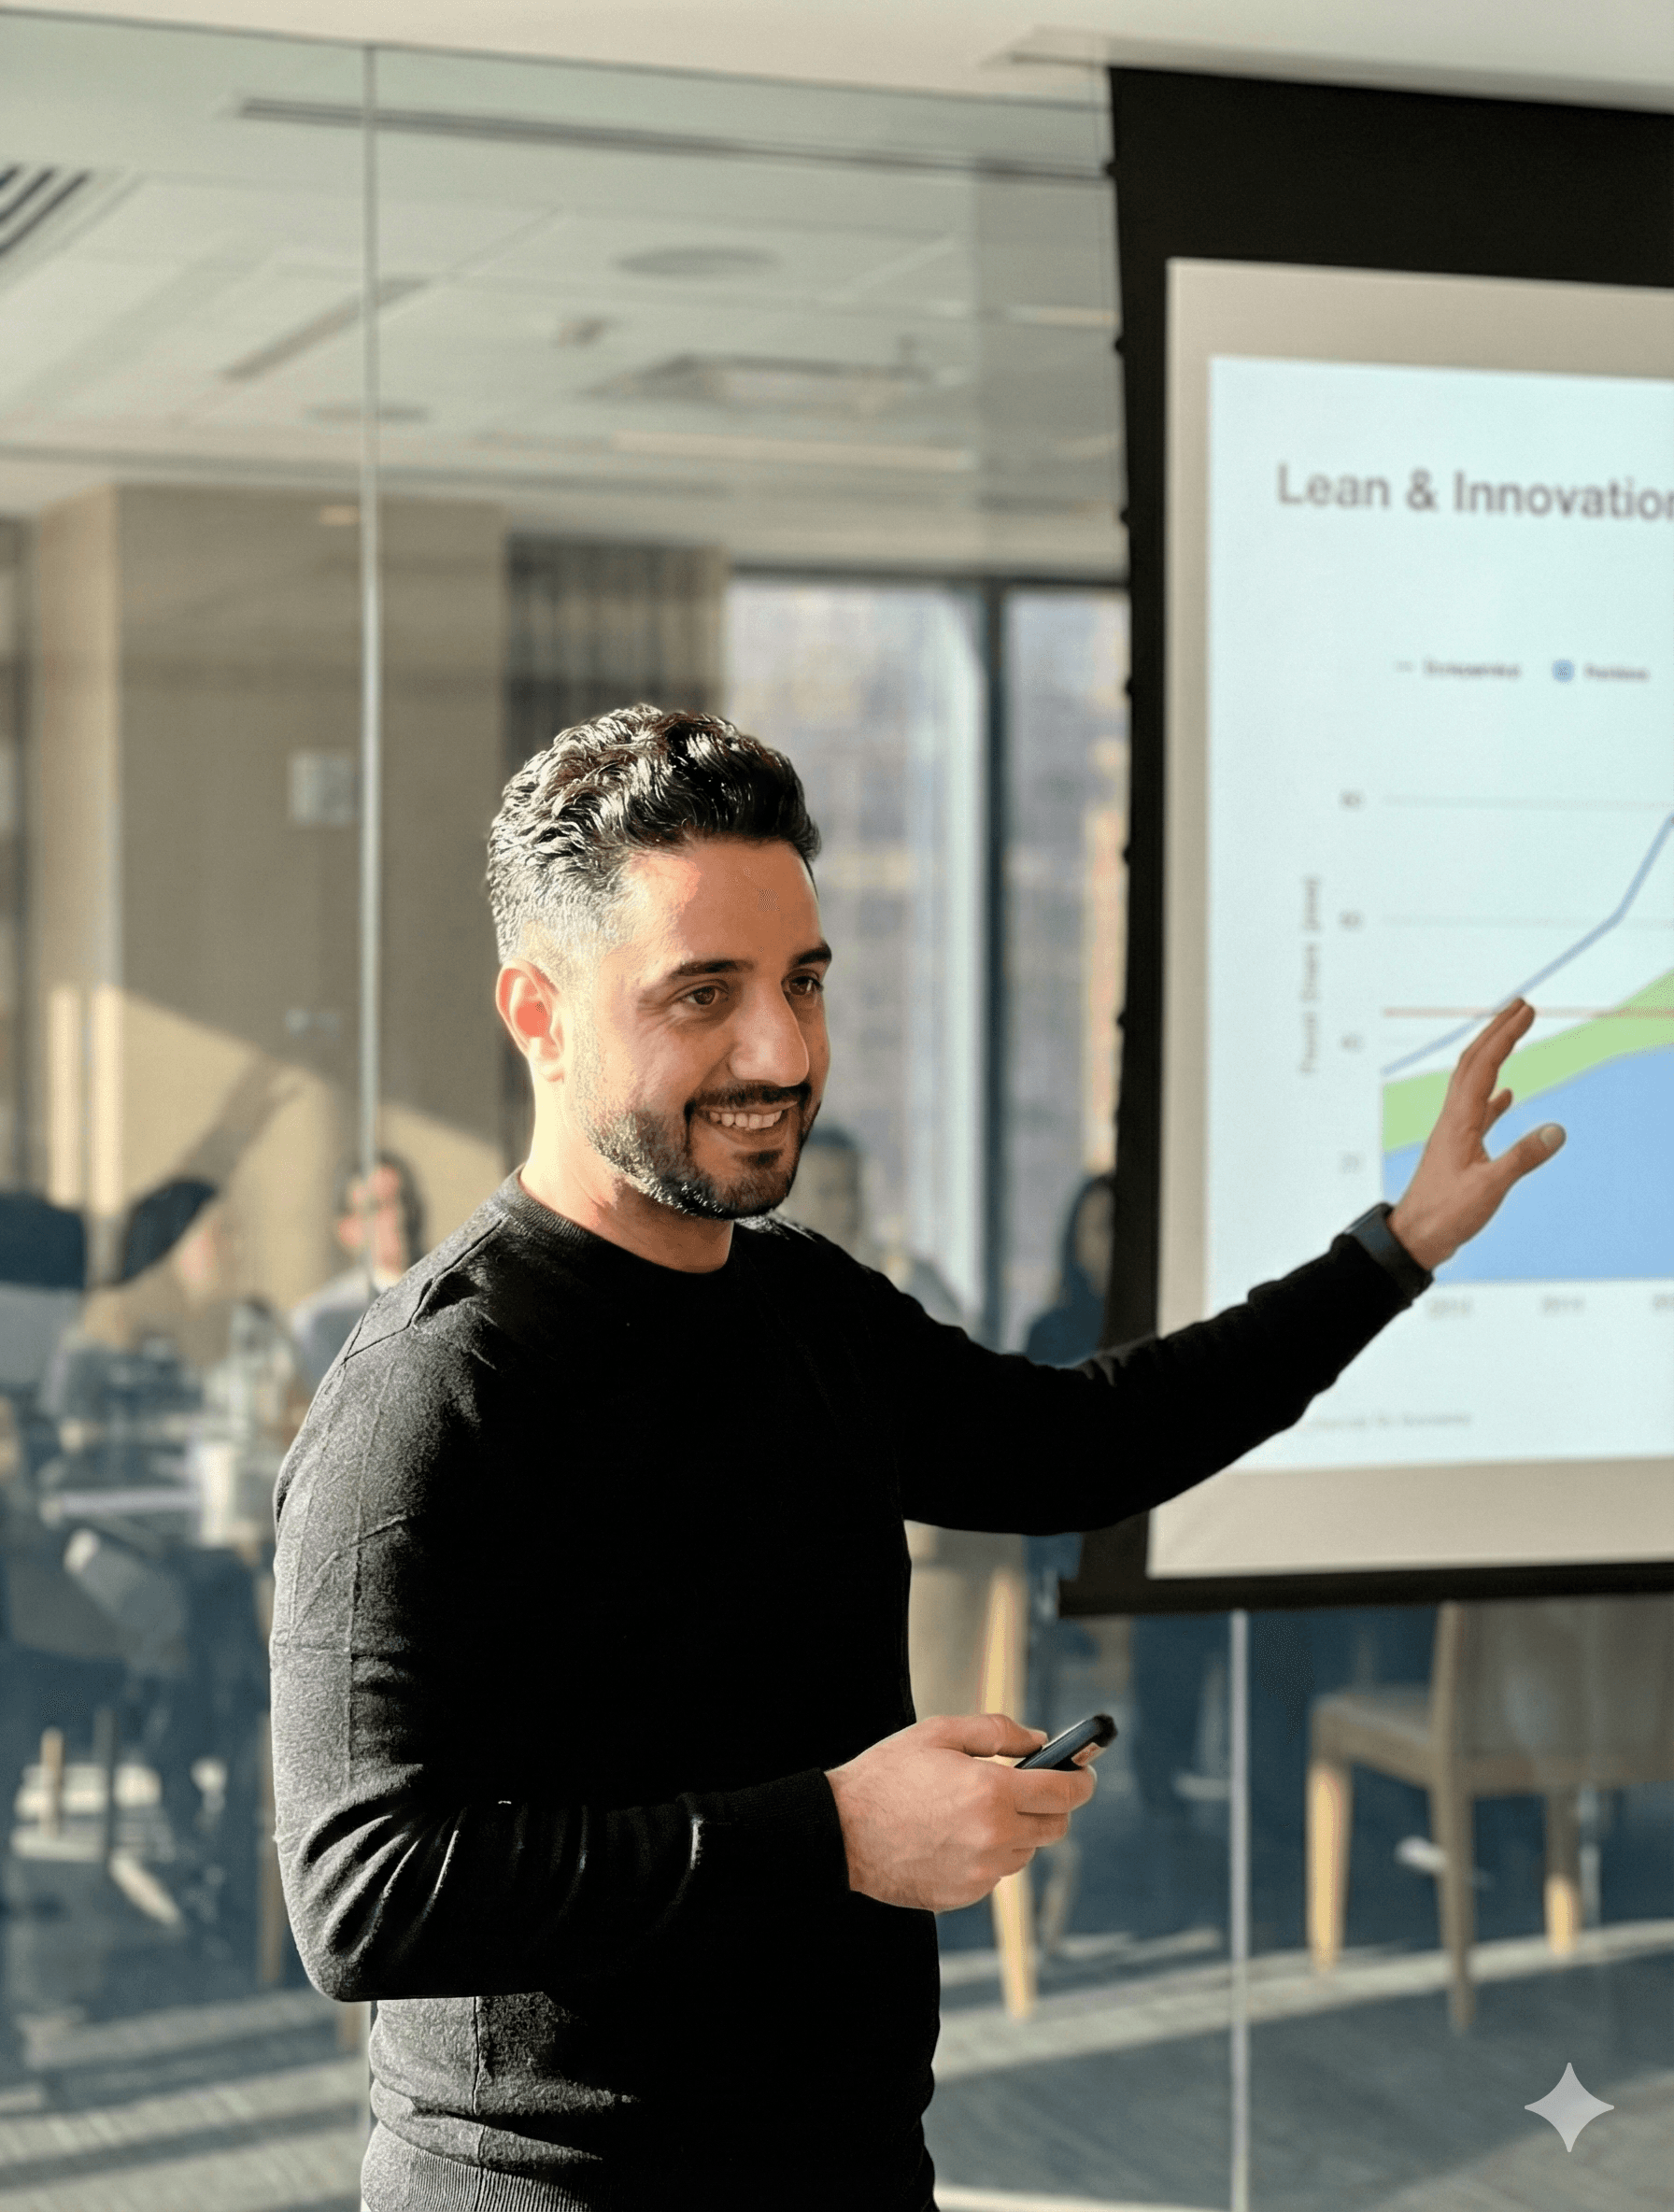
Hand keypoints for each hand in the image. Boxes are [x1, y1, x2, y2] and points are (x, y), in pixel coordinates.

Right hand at [825, 1712, 1096, 1912]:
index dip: (1082, 1781)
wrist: (842, 1832)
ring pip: (1026, 1851)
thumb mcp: (940, 1733)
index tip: (1085, 1775)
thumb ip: (997, 1731)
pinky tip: (955, 1836)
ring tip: (976, 1810)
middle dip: (1052, 1806)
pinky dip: (989, 1854)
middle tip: (1031, 1788)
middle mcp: (995, 1837)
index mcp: (993, 1792)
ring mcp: (981, 1873)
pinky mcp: (965, 1895)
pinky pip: (995, 1873)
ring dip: (1017, 1830)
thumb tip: (1040, 1740)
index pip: (1065, 1792)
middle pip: (1056, 1828)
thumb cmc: (888, 1776)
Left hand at [1387, 999, 1564, 1271]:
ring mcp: (1454, 1133)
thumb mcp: (1489, 1188)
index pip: (1484, 1066)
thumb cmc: (1446, 1215)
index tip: (1527, 1010)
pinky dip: (1494, 1097)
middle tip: (1522, 1005)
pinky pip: (1477, 1113)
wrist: (1414, 1238)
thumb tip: (1557, 1130)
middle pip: (1474, 1063)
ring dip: (1495, 1056)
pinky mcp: (1458, 1150)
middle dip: (1497, 1031)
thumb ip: (1522, 1159)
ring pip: (1474, 1083)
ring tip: (1513, 1035)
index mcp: (1459, 1121)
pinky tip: (1508, 1095)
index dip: (1505, 1035)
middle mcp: (1453, 1119)